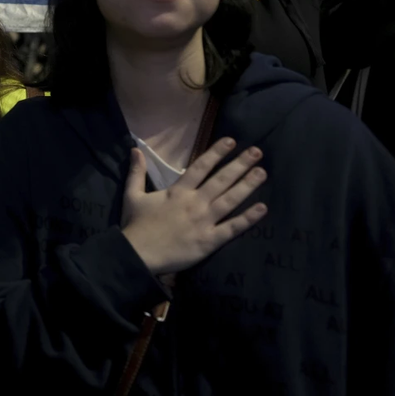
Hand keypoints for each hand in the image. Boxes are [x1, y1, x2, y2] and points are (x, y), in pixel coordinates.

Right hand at [121, 138, 267, 276]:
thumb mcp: (132, 195)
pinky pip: (232, 228)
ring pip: (230, 200)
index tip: (231, 141)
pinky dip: (248, 218)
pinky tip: (262, 208)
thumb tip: (135, 149)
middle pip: (221, 180)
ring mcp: (204, 222)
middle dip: (239, 164)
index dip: (216, 153)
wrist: (138, 254)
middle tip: (256, 152)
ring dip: (247, 185)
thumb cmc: (136, 225)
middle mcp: (194, 202)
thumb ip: (137, 172)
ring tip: (262, 172)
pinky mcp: (210, 241)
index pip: (201, 167)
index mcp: (177, 191)